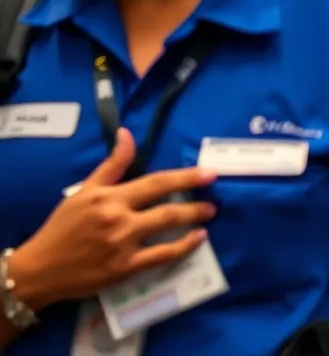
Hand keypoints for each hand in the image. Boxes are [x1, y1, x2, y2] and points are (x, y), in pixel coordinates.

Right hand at [8, 128, 216, 310]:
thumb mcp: (84, 191)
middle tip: (214, 198)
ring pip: (167, 229)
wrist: (40, 269)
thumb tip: (127, 134)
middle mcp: (118, 219)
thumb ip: (112, 164)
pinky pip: (162, 256)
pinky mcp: (125, 268)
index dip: (185, 177)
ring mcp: (123, 245)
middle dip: (195, 202)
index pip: (155, 182)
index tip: (208, 173)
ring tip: (209, 215)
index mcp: (109, 197)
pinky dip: (183, 247)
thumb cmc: (63, 227)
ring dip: (192, 221)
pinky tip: (197, 239)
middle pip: (166, 207)